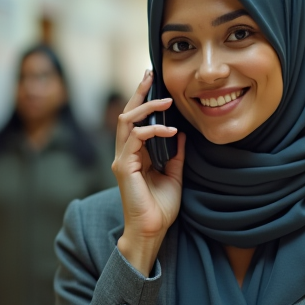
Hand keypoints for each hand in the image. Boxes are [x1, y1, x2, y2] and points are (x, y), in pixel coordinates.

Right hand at [113, 70, 185, 275]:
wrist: (152, 230)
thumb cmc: (160, 207)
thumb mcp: (174, 175)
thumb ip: (175, 154)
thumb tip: (181, 133)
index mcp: (135, 154)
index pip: (136, 120)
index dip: (143, 100)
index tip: (153, 83)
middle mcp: (125, 154)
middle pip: (127, 115)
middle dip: (139, 93)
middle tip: (150, 75)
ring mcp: (122, 159)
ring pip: (127, 122)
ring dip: (146, 107)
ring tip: (165, 100)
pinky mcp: (124, 167)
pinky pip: (135, 139)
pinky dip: (152, 130)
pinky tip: (169, 130)